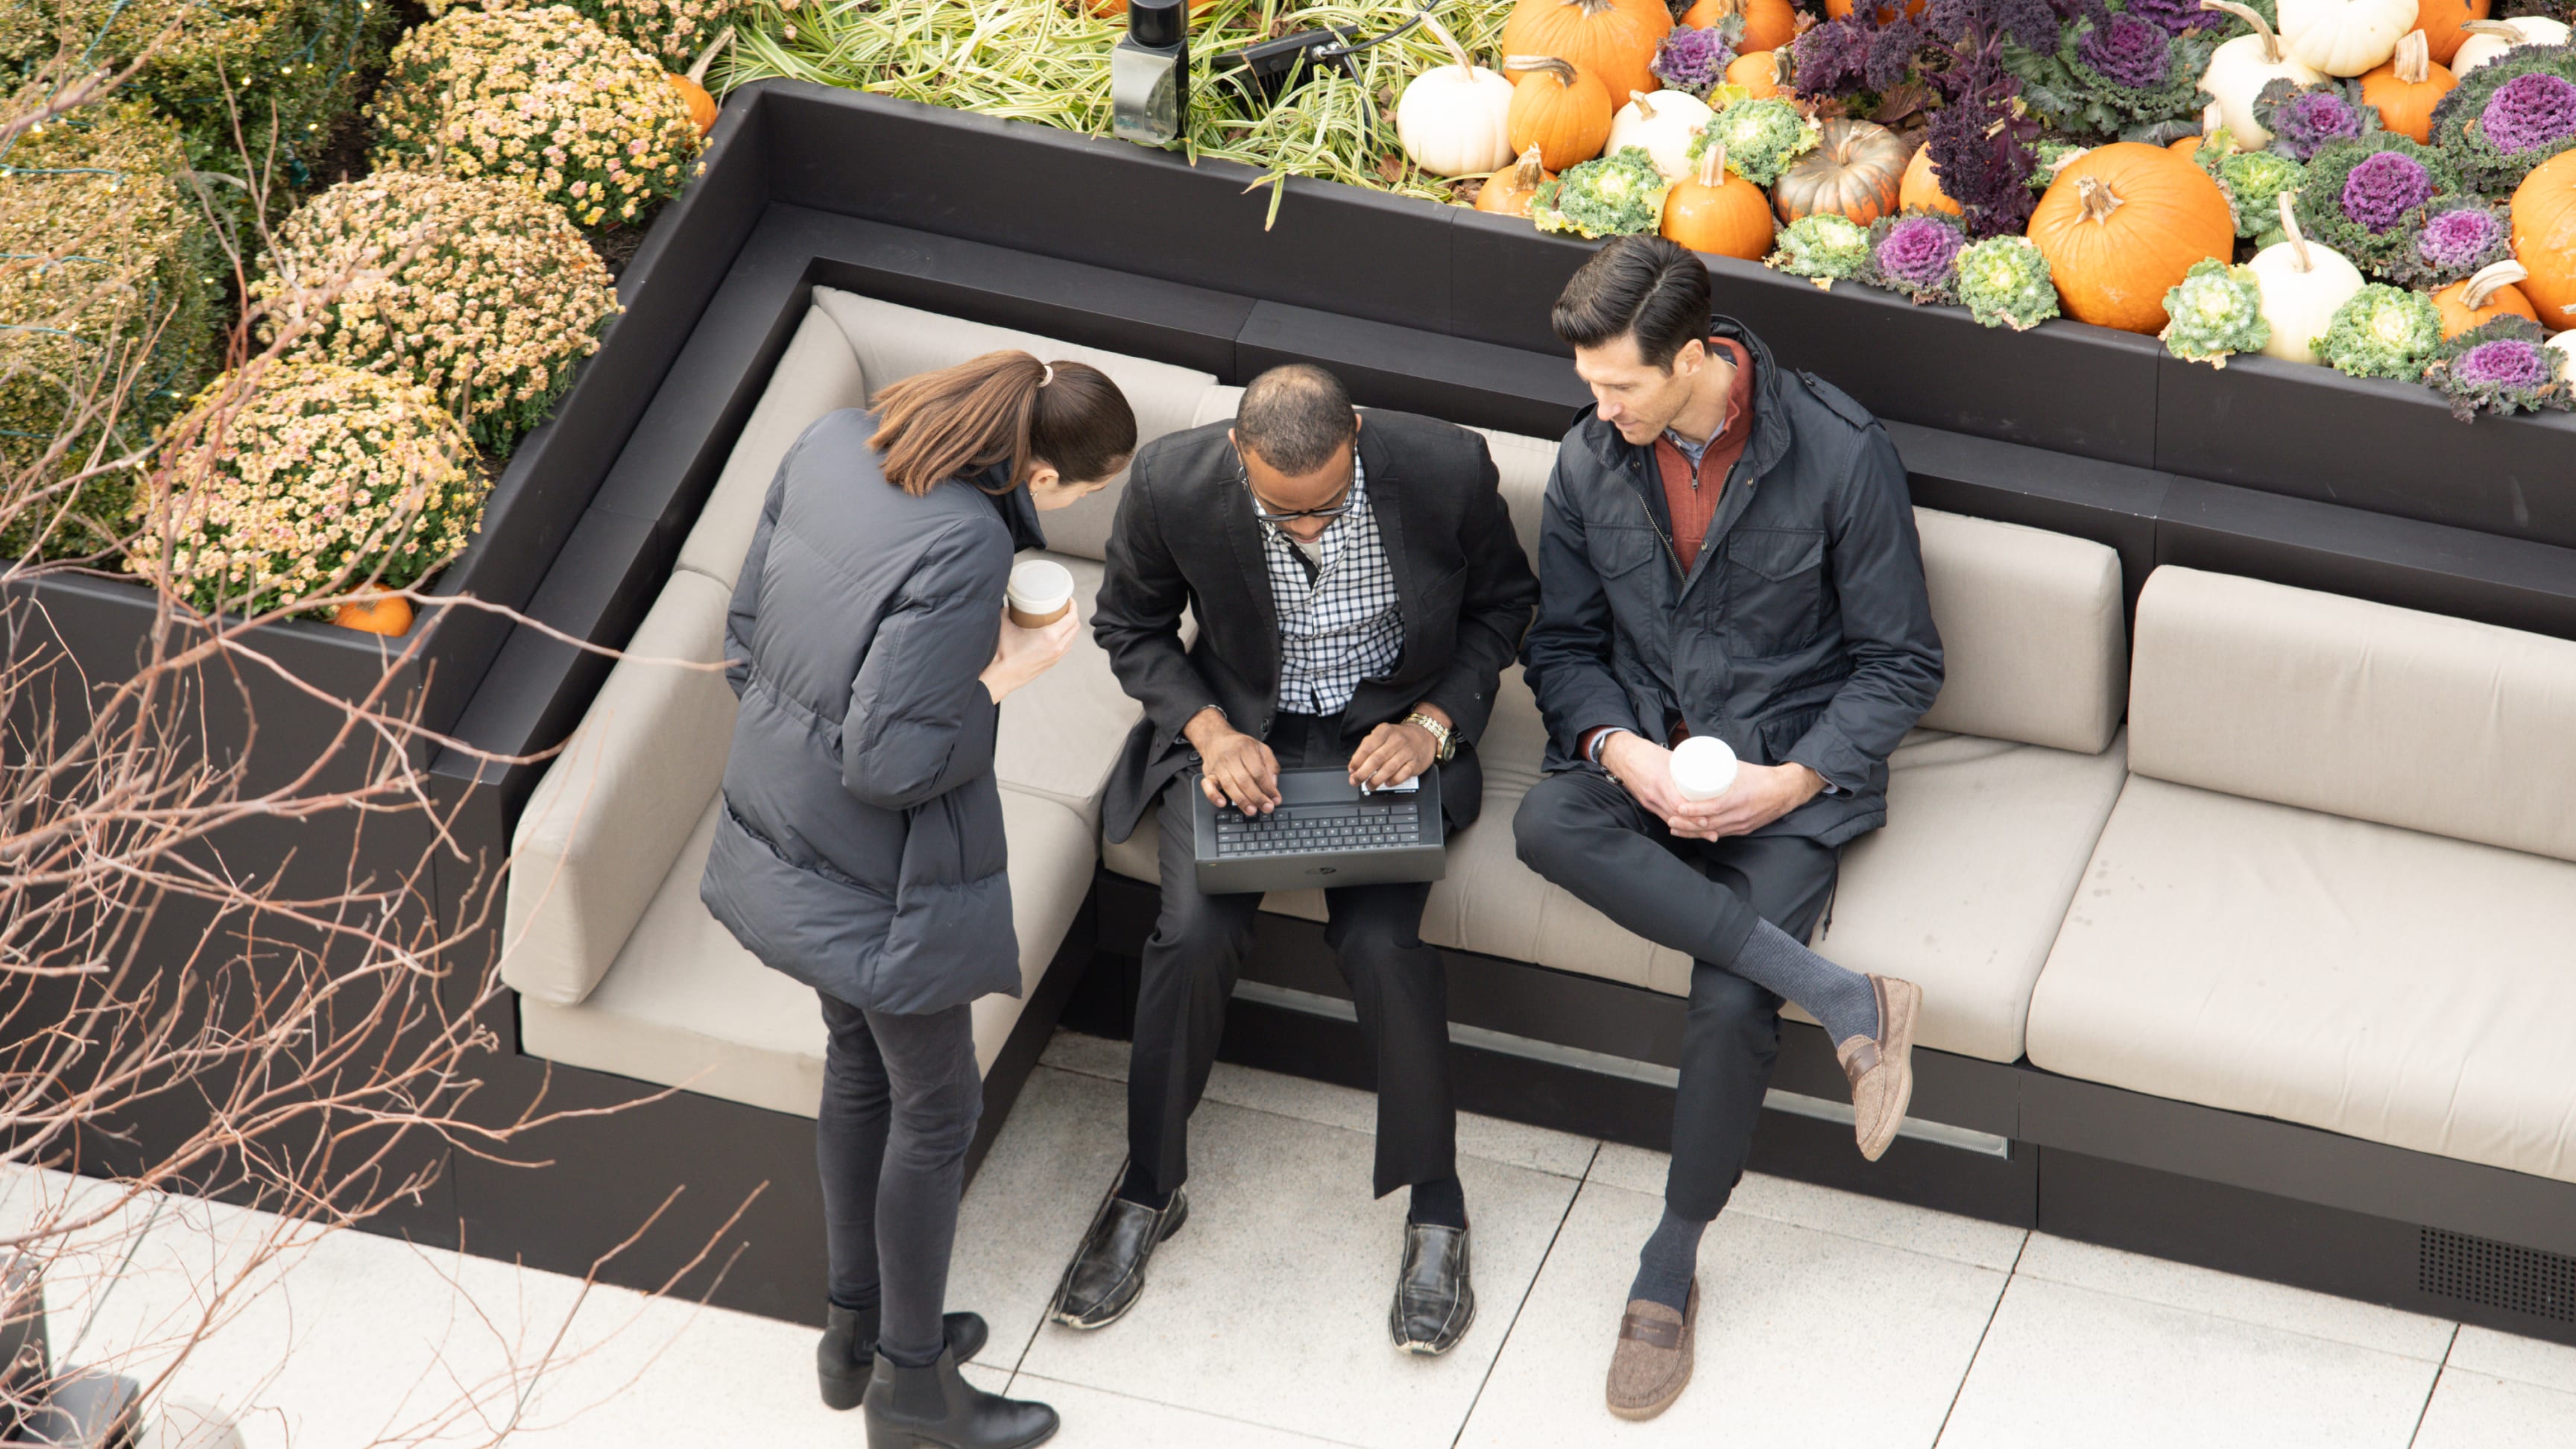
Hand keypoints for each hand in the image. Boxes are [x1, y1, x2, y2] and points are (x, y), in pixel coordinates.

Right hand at [979, 608, 1078, 702]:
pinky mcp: (1052, 663)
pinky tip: (1057, 633)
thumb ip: (1008, 610)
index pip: (1072, 618)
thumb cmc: (1003, 652)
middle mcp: (1057, 647)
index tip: (1068, 599)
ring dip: (1071, 627)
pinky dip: (1066, 637)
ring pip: (1072, 638)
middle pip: (1075, 627)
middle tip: (1065, 606)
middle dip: (1073, 614)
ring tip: (1062, 618)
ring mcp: (1056, 656)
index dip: (1073, 606)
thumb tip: (1011, 602)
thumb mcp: (1005, 624)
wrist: (1002, 676)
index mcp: (1050, 636)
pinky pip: (1066, 647)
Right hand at [1186, 708, 1280, 814]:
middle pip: (1244, 780)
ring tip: (1252, 810)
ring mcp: (1218, 766)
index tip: (1275, 799)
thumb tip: (1273, 783)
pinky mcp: (1209, 774)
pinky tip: (1222, 803)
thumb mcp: (1260, 748)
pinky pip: (1208, 785)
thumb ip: (1270, 764)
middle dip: (1257, 797)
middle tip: (1267, 808)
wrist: (1215, 738)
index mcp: (1246, 749)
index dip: (1268, 787)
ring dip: (1241, 800)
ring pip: (1229, 785)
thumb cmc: (1240, 746)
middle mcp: (1231, 757)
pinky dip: (1213, 795)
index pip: (1258, 772)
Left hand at [1347, 720, 1438, 790]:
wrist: (1423, 735)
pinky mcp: (1415, 762)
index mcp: (1384, 731)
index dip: (1357, 760)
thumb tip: (1355, 766)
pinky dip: (1393, 781)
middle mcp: (1396, 740)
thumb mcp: (1382, 735)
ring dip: (1376, 780)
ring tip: (1369, 785)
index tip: (1352, 770)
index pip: (1367, 747)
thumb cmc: (1398, 738)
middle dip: (1363, 773)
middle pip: (1376, 759)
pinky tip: (1387, 783)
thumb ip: (1367, 748)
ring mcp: (1407, 751)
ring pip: (1389, 768)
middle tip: (1355, 781)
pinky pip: (1402, 775)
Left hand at [1601, 733, 1824, 840]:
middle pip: (1708, 824)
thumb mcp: (1738, 769)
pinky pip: (1721, 834)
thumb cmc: (1760, 777)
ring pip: (1712, 832)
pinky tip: (1693, 833)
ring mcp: (1741, 825)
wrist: (1784, 792)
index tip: (1678, 808)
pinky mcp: (1743, 829)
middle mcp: (1739, 815)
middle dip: (1687, 825)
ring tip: (1674, 828)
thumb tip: (1696, 763)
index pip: (1713, 808)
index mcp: (1739, 798)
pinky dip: (1705, 834)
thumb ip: (1718, 769)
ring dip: (1692, 832)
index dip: (1694, 811)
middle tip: (1670, 819)